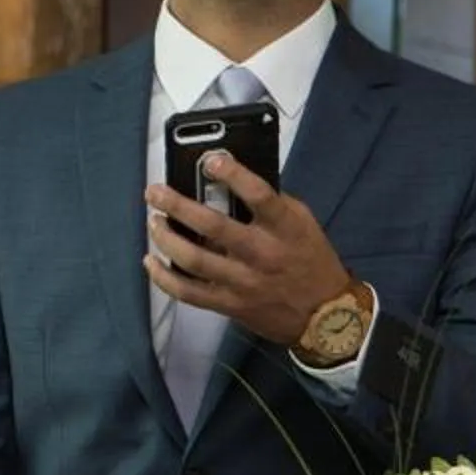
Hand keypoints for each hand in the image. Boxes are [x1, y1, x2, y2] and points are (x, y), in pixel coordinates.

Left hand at [144, 153, 353, 349]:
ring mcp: (243, 282)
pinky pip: (187, 292)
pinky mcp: (229, 304)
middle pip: (213, 227)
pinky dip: (163, 277)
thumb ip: (271, 204)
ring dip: (166, 238)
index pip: (260, 196)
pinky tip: (150, 261)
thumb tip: (231, 180)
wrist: (325, 315)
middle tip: (154, 193)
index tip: (210, 160)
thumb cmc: (310, 259)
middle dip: (177, 206)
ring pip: (193, 259)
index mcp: (286, 228)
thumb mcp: (302, 224)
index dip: (234, 175)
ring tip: (153, 222)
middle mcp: (263, 254)